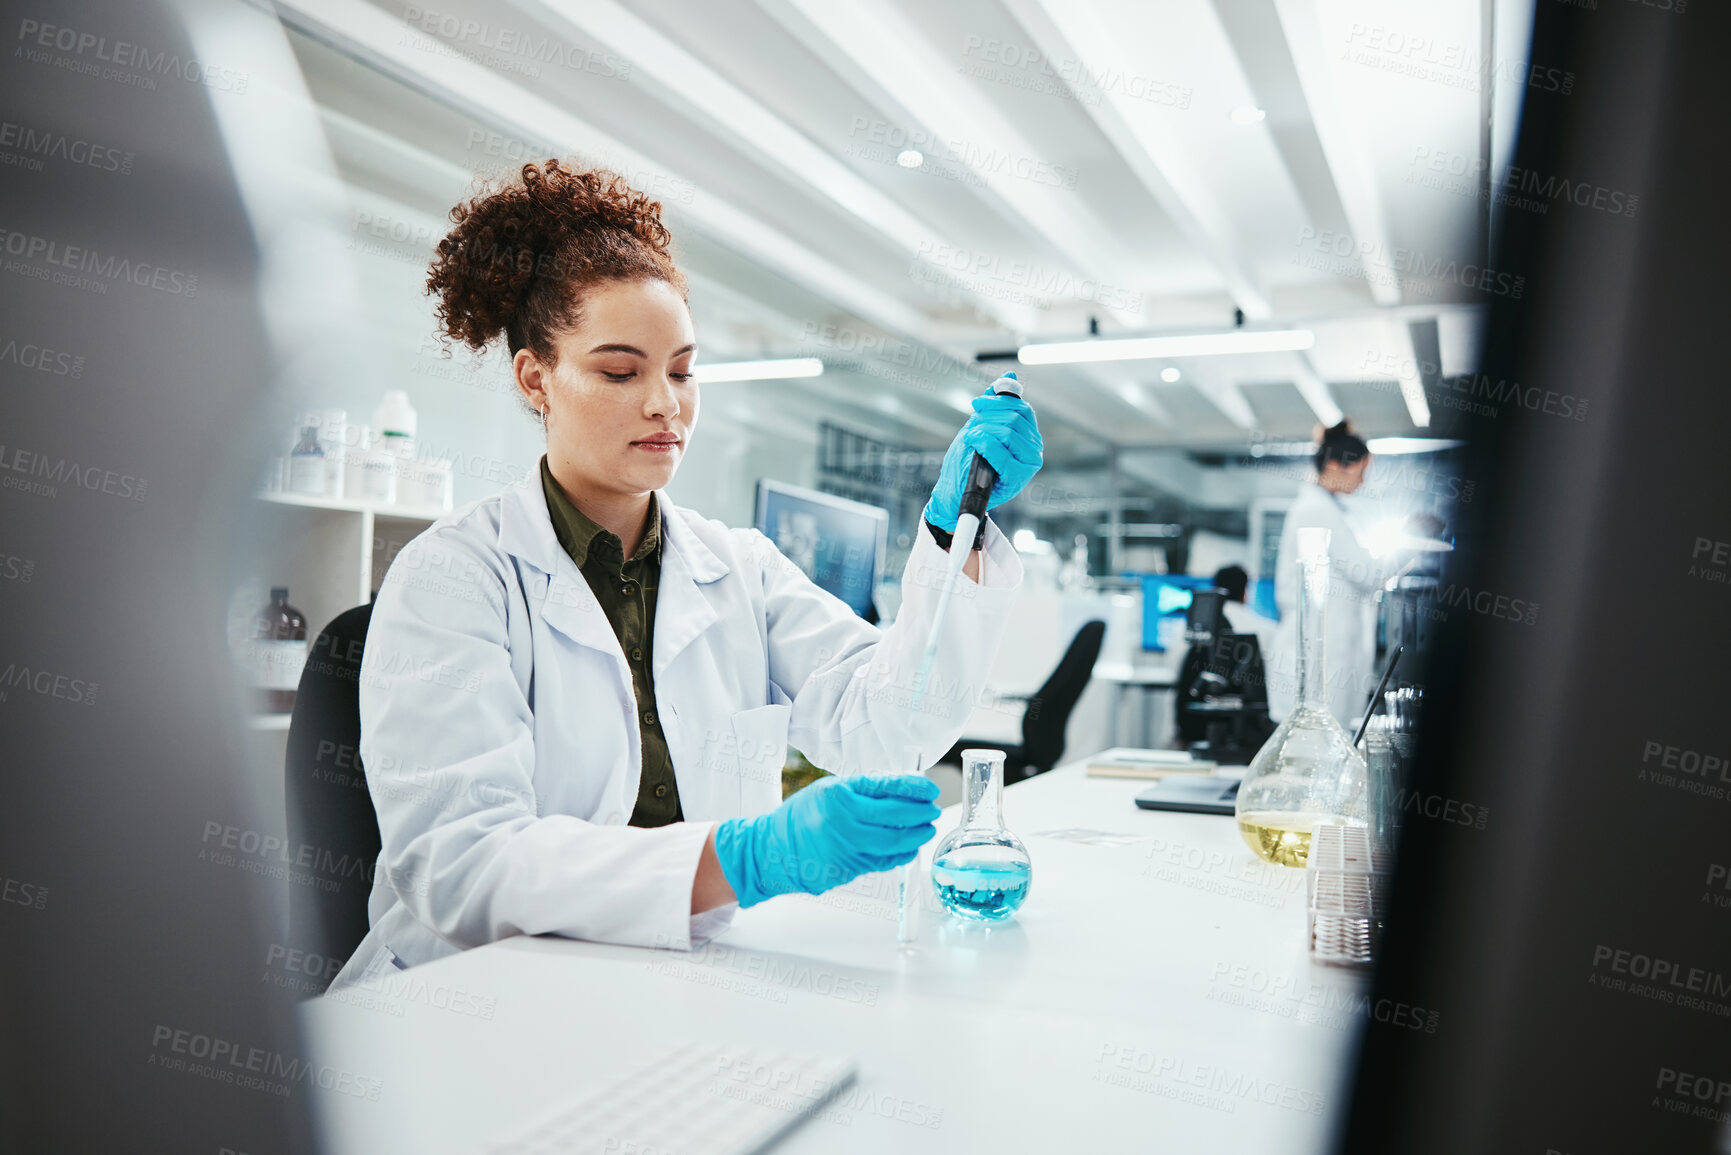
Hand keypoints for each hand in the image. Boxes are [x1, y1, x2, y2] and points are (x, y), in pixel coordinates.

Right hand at [711, 775, 940, 907]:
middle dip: (920, 813)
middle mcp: (843, 821)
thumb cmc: (801, 816)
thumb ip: (863, 791)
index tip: (930, 789)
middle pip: (895, 817)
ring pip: (893, 843)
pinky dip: (900, 854)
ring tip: (926, 829)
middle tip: (932, 810)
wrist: (773, 850)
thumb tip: (903, 791)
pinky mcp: (848, 869)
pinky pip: (883, 861)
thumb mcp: (829, 790)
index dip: (914, 788)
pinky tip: (909, 848)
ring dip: (916, 836)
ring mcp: (846, 848)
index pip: (887, 788)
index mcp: (838, 795)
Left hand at [923, 386, 1042, 531]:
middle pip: (1015, 417)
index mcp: (1028, 435)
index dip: (999, 400)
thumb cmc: (968, 459)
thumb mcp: (981, 425)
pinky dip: (983, 443)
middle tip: (971, 428)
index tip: (977, 403)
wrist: (954, 491)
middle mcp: (1034, 449)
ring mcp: (1029, 463)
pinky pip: (1001, 449)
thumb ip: (997, 403)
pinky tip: (973, 445)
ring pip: (1008, 431)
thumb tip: (1009, 377)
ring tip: (971, 440)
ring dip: (982, 430)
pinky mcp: (1018, 477)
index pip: (1022, 408)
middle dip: (987, 417)